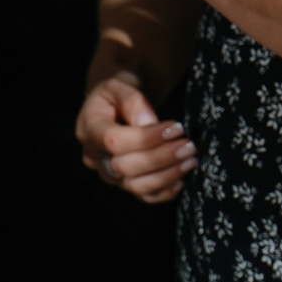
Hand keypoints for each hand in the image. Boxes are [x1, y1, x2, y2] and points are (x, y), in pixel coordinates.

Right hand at [77, 70, 193, 202]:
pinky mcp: (124, 183)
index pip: (115, 142)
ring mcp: (109, 174)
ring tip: (190, 160)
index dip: (147, 138)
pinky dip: (164, 192)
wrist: (111, 106)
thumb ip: (131, 101)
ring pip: (135, 186)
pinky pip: (143, 196)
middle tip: (189, 146)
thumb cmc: (116, 94)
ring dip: (167, 176)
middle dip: (161, 158)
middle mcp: (96, 157)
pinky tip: (182, 179)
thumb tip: (147, 123)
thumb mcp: (118, 85)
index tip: (176, 128)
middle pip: (126, 167)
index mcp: (90, 130)